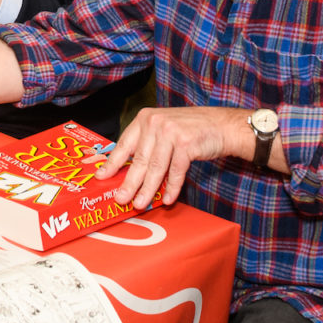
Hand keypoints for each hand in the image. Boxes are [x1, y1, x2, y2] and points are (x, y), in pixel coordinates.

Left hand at [105, 108, 253, 208]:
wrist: (221, 125)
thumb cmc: (191, 130)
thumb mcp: (164, 129)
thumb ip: (147, 144)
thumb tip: (128, 171)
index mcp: (145, 119)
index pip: (124, 144)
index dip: (112, 163)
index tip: (101, 177)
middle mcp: (155, 123)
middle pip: (138, 160)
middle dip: (129, 183)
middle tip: (120, 199)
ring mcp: (170, 132)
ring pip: (155, 168)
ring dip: (148, 189)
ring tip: (140, 204)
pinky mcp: (186, 144)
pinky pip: (175, 171)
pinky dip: (171, 187)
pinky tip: (167, 199)